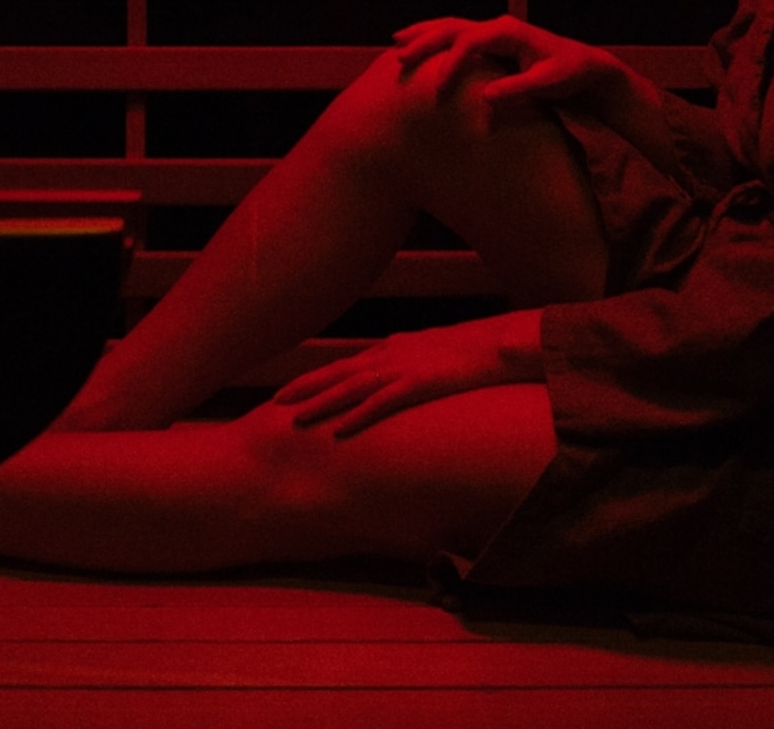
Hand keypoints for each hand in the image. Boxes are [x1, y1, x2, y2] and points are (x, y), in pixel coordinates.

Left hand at [269, 310, 541, 435]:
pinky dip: (358, 416)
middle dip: (305, 387)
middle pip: (337, 373)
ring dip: (321, 403)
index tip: (290, 389)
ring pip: (351, 388)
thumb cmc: (469, 351)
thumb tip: (396, 379)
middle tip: (274, 402)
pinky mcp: (419, 384)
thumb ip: (409, 364)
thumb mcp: (431, 353)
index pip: (344, 364)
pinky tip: (339, 431)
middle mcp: (389, 355)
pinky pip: (382, 403)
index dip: (315, 378)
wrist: (498, 343)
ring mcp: (402, 368)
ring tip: (294, 419)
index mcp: (391, 348)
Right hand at [391, 13, 624, 119]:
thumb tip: (485, 96)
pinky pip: (457, 38)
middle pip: (453, 27)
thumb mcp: (548, 83)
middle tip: (398, 55)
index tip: (439, 88)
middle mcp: (498, 27)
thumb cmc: (568, 73)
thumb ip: (518, 88)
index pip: (470, 41)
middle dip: (424, 40)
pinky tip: (420, 48)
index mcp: (508, 32)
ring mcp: (494, 33)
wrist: (584, 67)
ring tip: (397, 42)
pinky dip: (436, 41)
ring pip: (451, 27)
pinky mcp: (492, 44)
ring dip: (424, 34)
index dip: (452, 63)